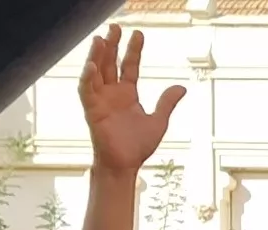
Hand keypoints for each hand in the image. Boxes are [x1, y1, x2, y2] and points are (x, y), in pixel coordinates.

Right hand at [79, 28, 185, 175]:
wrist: (126, 164)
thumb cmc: (138, 145)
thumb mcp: (158, 120)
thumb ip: (167, 102)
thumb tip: (181, 87)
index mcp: (127, 94)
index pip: (129, 66)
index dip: (133, 50)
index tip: (138, 34)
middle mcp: (112, 93)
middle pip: (110, 64)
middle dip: (112, 45)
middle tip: (114, 27)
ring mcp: (100, 100)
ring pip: (96, 72)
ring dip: (96, 56)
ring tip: (100, 39)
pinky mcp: (92, 110)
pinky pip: (86, 91)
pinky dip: (87, 78)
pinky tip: (91, 65)